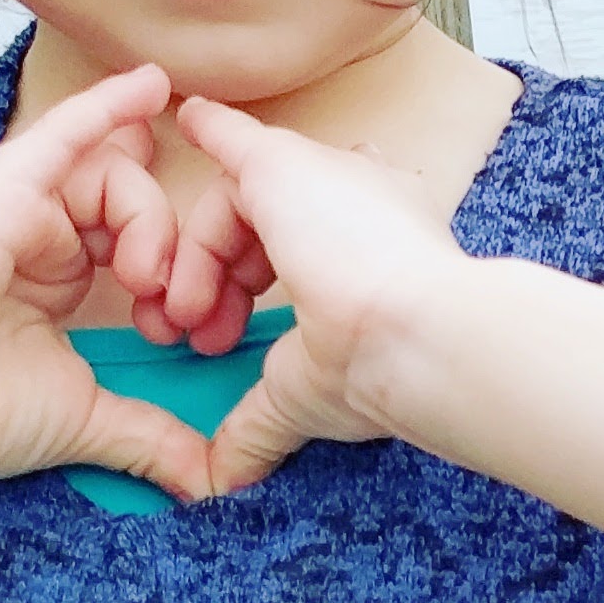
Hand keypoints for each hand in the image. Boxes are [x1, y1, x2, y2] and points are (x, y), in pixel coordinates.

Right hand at [0, 65, 218, 503]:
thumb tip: (207, 479)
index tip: (180, 326)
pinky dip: (109, 105)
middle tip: (170, 304)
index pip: (134, 238)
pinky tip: (154, 84)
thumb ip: (147, 434)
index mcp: (56, 275)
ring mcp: (18, 207)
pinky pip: (65, 133)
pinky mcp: (2, 191)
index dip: (171, 268)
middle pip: (132, 204)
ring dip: (147, 217)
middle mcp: (38, 232)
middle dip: (167, 246)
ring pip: (113, 175)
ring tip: (146, 274)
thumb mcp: (82, 417)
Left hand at [163, 96, 479, 493]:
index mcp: (383, 254)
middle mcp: (368, 204)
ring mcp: (329, 177)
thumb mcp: (305, 392)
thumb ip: (257, 422)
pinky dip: (209, 131)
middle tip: (201, 333)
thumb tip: (219, 483)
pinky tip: (185, 119)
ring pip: (245, 198)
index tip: (235, 317)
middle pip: (274, 221)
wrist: (418, 334)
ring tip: (192, 314)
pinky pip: (235, 135)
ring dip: (205, 255)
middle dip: (226, 278)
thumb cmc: (383, 366)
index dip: (267, 274)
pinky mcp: (284, 162)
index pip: (319, 240)